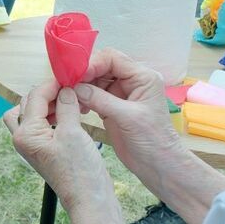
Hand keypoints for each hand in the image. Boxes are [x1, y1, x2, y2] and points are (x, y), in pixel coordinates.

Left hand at [4, 80, 112, 210]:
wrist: (90, 201)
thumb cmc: (81, 171)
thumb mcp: (73, 132)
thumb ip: (66, 106)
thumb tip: (65, 88)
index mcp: (25, 133)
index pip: (34, 97)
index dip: (52, 84)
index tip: (69, 76)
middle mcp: (23, 139)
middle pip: (28, 104)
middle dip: (47, 93)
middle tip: (69, 88)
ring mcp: (32, 146)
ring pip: (32, 114)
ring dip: (49, 104)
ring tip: (72, 100)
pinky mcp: (44, 150)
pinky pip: (42, 125)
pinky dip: (53, 115)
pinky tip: (71, 112)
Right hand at [69, 48, 183, 180]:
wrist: (158, 164)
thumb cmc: (152, 140)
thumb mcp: (128, 118)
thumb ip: (102, 100)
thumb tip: (75, 88)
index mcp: (142, 77)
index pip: (112, 59)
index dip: (92, 63)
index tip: (74, 75)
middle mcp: (132, 81)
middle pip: (102, 66)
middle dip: (84, 74)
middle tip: (66, 85)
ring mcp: (121, 93)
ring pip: (95, 80)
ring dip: (81, 87)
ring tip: (71, 98)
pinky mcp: (112, 105)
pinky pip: (93, 94)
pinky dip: (83, 98)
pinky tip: (78, 107)